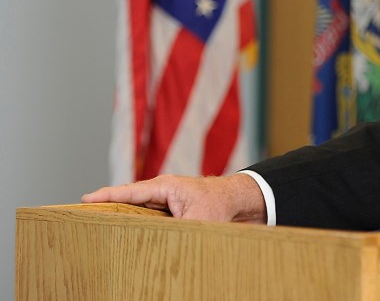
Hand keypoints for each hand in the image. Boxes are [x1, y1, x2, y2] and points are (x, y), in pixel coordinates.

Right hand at [82, 174, 265, 223]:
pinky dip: (139, 226)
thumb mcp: (196, 222)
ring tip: (98, 228)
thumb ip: (174, 233)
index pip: (130, 192)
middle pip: (129, 201)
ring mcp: (167, 201)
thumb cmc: (220, 205)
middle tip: (82, 216)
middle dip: (108, 208)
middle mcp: (163, 192)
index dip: (107, 196)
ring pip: (138, 212)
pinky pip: (149, 219)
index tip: (85, 199)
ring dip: (124, 219)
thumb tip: (158, 248)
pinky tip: (128, 238)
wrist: (241, 201)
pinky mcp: (172, 212)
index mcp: (165, 187)